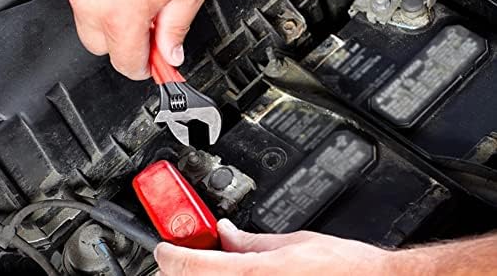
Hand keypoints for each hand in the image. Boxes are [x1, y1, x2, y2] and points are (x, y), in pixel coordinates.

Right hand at [44, 0, 212, 79]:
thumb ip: (177, 27)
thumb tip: (169, 53)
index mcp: (122, 13)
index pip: (126, 62)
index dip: (142, 66)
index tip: (149, 62)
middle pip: (99, 44)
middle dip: (122, 37)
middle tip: (144, 15)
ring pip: (83, 11)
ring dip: (104, 5)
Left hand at [154, 219, 391, 275]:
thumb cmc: (340, 267)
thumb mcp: (292, 243)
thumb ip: (252, 240)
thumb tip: (227, 233)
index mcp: (256, 274)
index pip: (195, 267)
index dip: (171, 256)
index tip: (163, 247)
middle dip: (184, 267)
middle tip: (185, 251)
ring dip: (204, 274)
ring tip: (211, 259)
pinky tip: (232, 269)